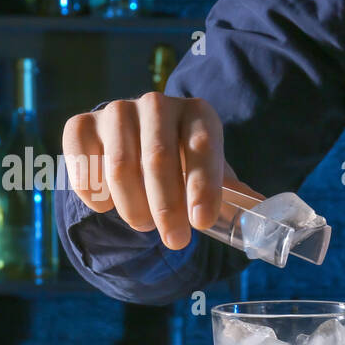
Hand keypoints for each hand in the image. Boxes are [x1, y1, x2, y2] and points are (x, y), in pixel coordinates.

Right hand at [62, 93, 259, 249]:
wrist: (139, 147)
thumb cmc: (186, 169)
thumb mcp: (215, 179)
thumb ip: (236, 197)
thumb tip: (262, 219)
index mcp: (199, 113)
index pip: (202, 147)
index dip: (202, 186)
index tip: (202, 222)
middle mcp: (158, 103)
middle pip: (158, 159)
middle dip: (167, 207)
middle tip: (175, 240)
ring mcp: (117, 110)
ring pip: (120, 166)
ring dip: (133, 206)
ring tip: (145, 225)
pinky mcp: (82, 124)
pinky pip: (83, 163)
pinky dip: (95, 193)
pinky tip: (107, 206)